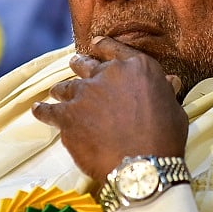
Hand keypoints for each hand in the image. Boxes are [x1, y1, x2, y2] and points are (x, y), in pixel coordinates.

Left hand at [32, 36, 187, 182]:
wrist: (141, 167)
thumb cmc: (164, 140)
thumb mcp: (174, 110)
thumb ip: (165, 92)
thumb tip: (170, 81)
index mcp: (137, 68)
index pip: (115, 49)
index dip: (103, 45)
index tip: (95, 44)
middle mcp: (109, 74)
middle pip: (86, 64)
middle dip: (79, 65)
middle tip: (75, 65)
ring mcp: (85, 94)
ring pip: (66, 86)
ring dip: (62, 89)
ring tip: (57, 92)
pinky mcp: (67, 116)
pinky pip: (48, 110)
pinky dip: (42, 110)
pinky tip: (38, 110)